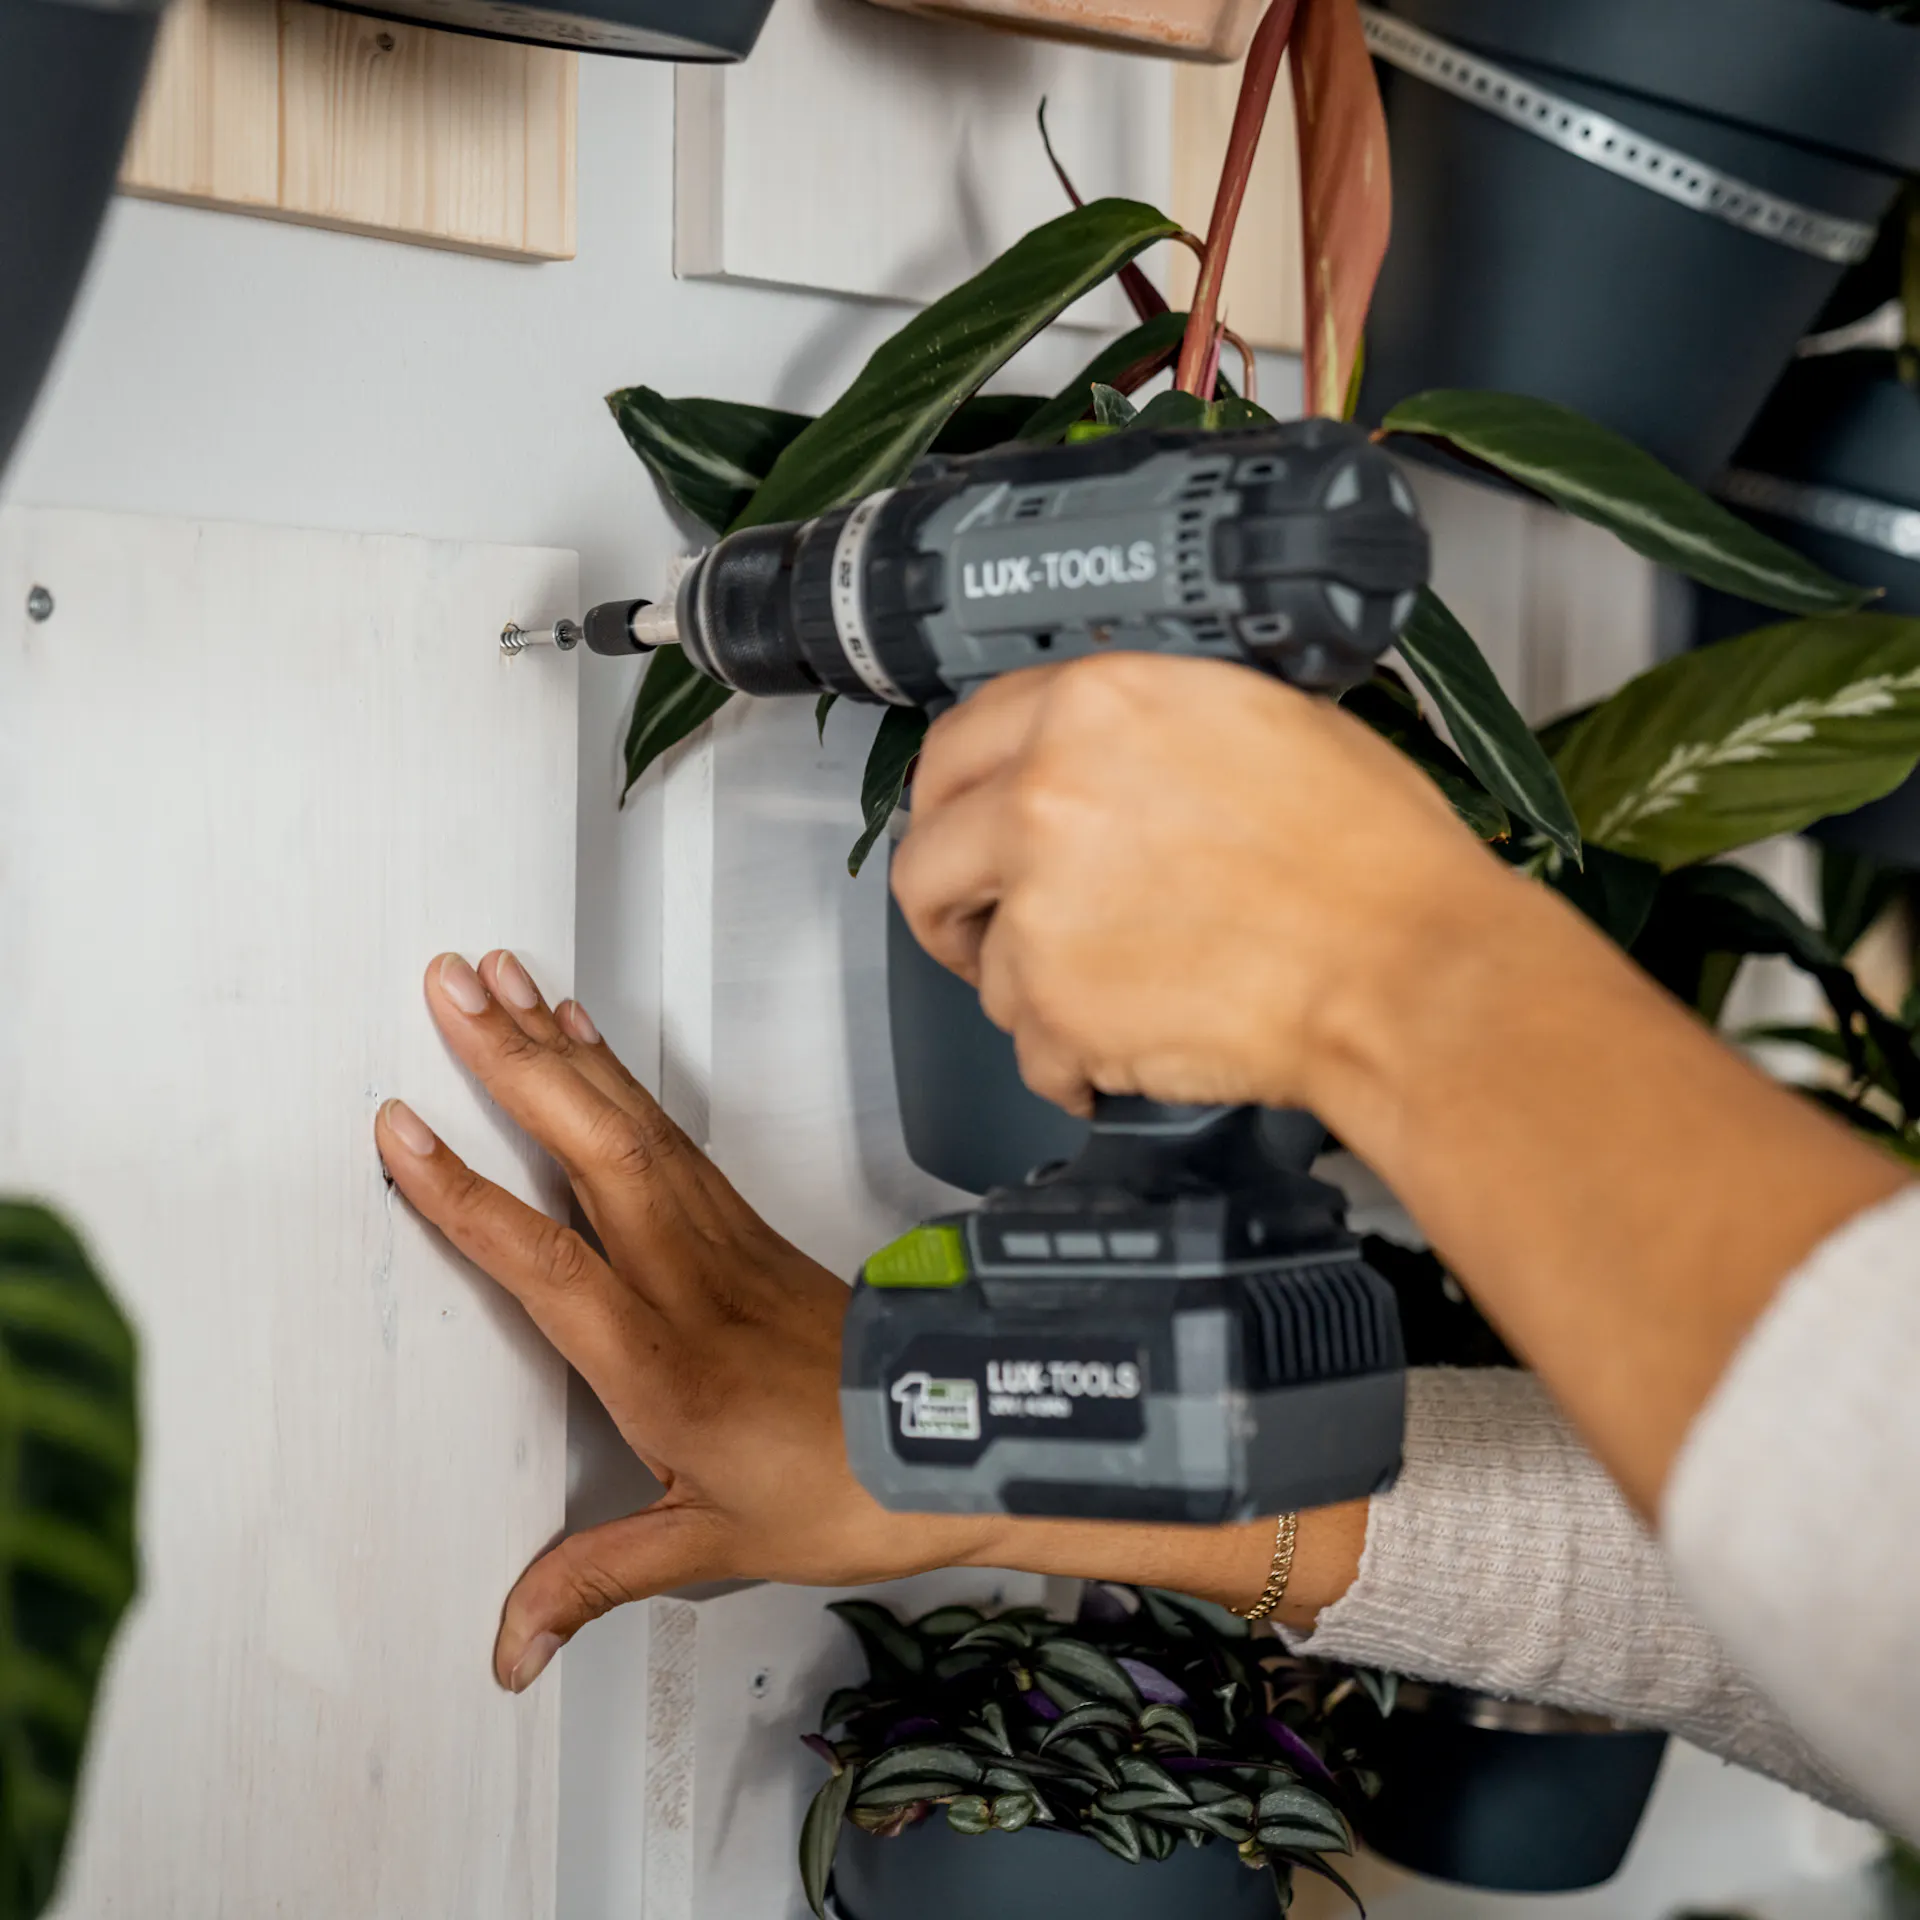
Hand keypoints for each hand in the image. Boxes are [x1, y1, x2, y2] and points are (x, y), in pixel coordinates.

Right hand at [375, 949, 1363, 1686]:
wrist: (954, 1437)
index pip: (543, 1261)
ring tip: (503, 980)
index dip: (467, 1195)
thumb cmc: (840, 1489)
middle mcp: (683, 1275)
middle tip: (448, 984)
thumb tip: (508, 1647)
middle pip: (591, 1146)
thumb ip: (596, 1578)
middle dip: (514, 1059)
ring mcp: (720, 1237)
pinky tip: (590, 1042)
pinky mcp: (747, 1224)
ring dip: (565, 1047)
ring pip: (632, 1123)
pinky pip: (673, 1133)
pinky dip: (623, 1079)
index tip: (401, 1126)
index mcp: (658, 1356)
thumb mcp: (709, 1544)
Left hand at [895, 662, 1910, 1518]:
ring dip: (1031, 987)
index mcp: (1094, 706)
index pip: (955, 742)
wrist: (1407, 970)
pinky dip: (1071, 1060)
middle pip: (926, 859)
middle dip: (951, 901)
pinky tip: (1127, 1047)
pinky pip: (1029, 1046)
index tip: (959, 826)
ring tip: (1115, 994)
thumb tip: (1093, 752)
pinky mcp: (1055, 1009)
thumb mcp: (1262, 720)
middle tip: (987, 928)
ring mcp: (1039, 908)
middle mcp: (1044, 797)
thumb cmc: (1372, 856)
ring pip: (981, 964)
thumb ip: (1142, 725)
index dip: (952, 795)